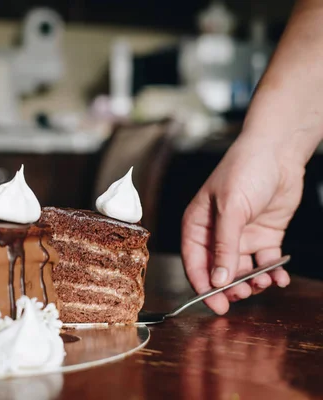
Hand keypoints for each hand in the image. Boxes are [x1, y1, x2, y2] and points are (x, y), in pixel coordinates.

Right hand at [181, 135, 298, 314]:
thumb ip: (224, 247)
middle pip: (218, 272)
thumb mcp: (231, 210)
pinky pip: (265, 262)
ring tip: (263, 282)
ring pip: (242, 271)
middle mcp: (216, 235)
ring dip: (252, 281)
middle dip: (230, 288)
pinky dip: (272, 273)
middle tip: (242, 296)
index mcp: (197, 226)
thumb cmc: (244, 171)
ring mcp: (240, 237)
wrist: (278, 152)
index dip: (203, 286)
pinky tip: (278, 277)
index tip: (216, 305)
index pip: (195, 263)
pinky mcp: (263, 236)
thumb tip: (218, 281)